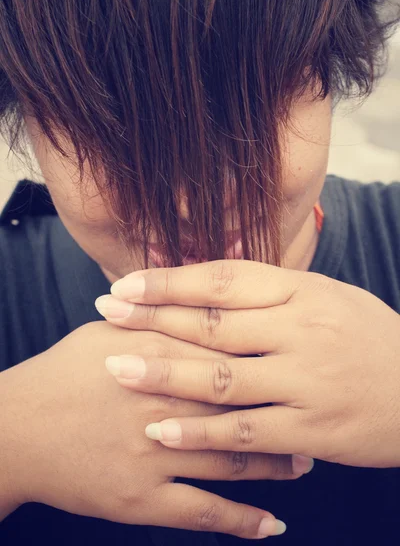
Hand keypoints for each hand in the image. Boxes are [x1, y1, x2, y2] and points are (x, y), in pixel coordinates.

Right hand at [0, 321, 306, 538]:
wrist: (19, 429)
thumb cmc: (65, 374)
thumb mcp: (107, 332)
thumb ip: (156, 316)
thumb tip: (198, 302)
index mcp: (154, 353)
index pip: (225, 351)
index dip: (267, 357)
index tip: (298, 362)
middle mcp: (161, 402)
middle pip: (238, 403)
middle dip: (282, 410)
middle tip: (315, 414)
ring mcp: (153, 453)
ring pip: (231, 458)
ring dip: (274, 463)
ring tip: (303, 462)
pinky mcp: (141, 498)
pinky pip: (204, 511)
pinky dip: (242, 520)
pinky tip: (272, 524)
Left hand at [98, 260, 399, 467]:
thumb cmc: (365, 337)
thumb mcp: (325, 297)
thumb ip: (270, 293)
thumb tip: (206, 283)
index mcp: (303, 292)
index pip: (223, 280)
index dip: (170, 281)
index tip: (127, 284)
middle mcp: (301, 331)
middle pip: (213, 323)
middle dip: (153, 318)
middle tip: (105, 313)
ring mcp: (306, 381)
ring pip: (222, 377)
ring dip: (164, 374)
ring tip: (117, 369)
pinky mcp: (311, 430)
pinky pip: (245, 431)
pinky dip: (200, 431)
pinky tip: (159, 430)